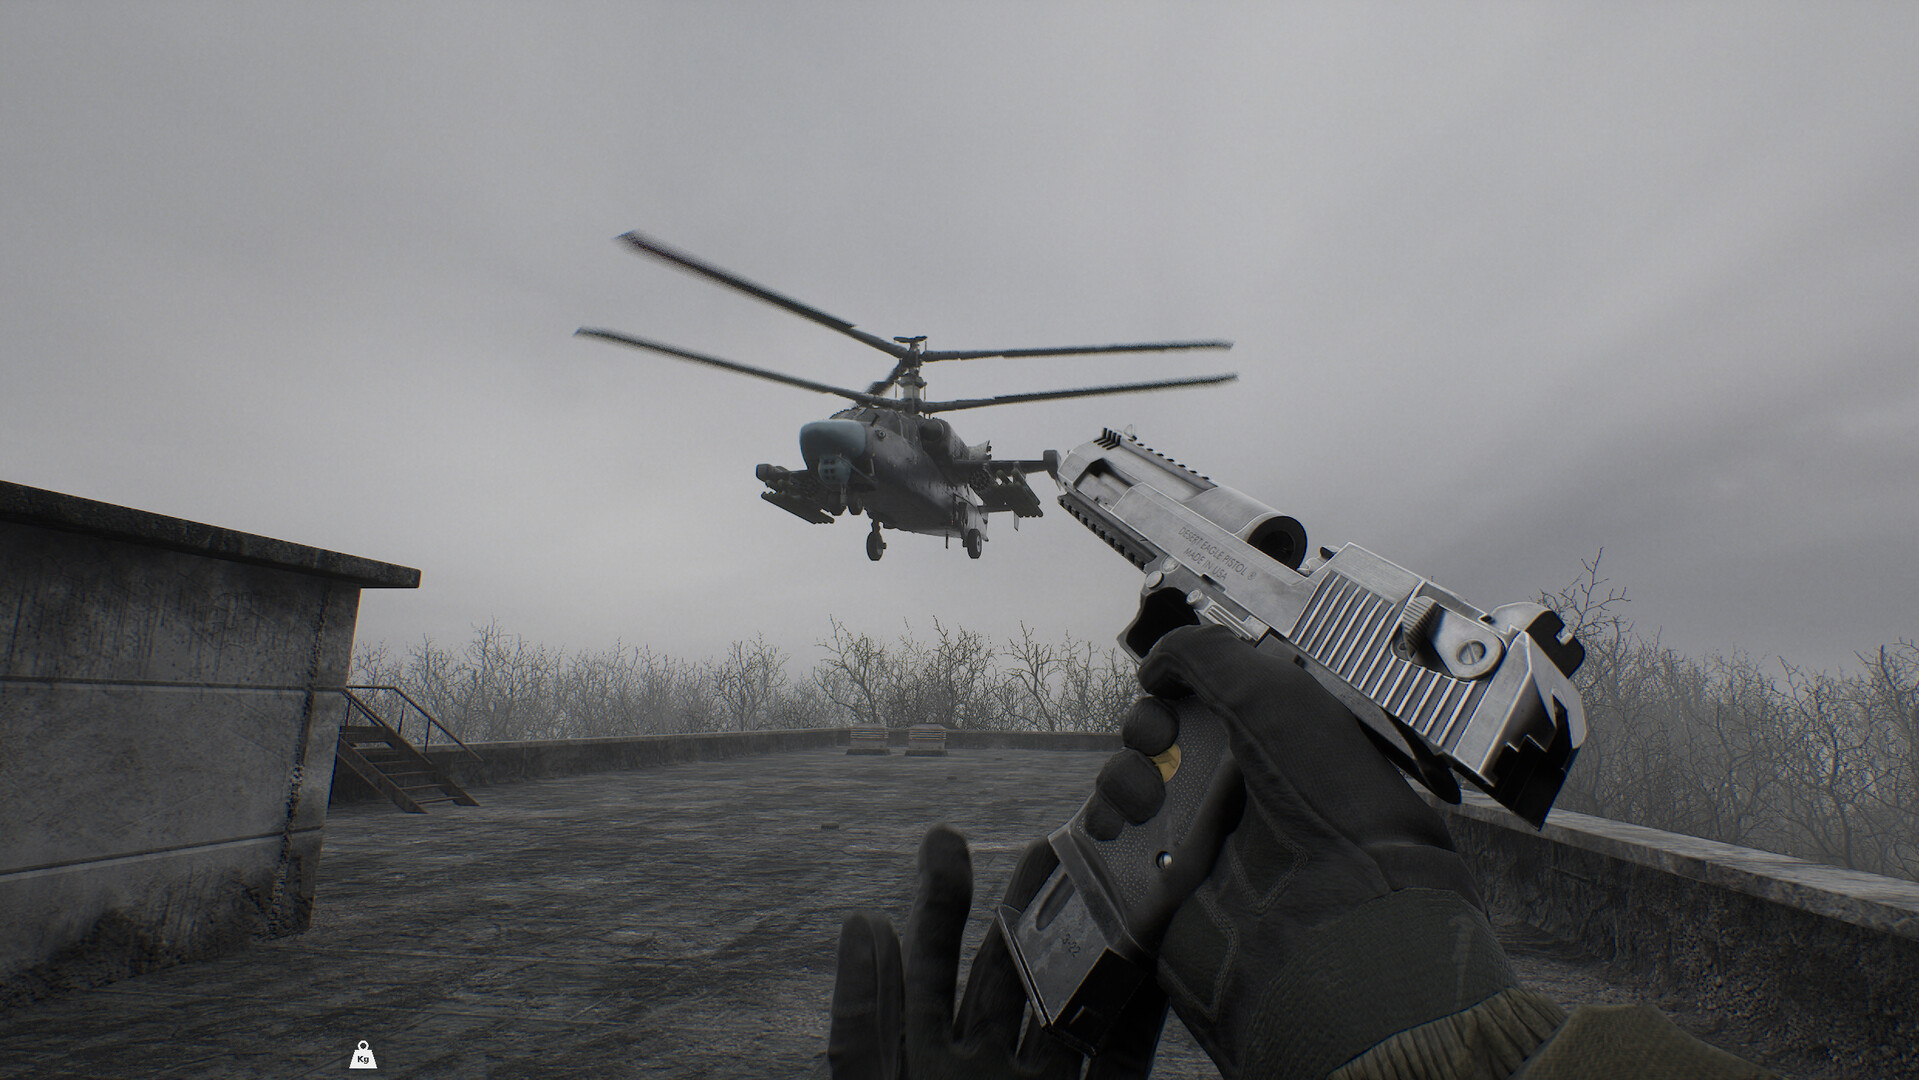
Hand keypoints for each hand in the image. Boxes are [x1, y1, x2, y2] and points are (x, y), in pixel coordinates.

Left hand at [825, 825, 1168, 1079]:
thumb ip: (868, 1024)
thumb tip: (864, 922)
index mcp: (925, 1067)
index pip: (927, 971)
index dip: (936, 904)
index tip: (945, 837)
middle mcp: (984, 1076)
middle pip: (1007, 976)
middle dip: (1027, 906)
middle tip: (1051, 837)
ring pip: (1072, 1006)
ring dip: (1093, 945)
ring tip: (1110, 877)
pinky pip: (1123, 1056)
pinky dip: (1142, 1010)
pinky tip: (1156, 959)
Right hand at [1089, 625, 1533, 1078]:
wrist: (1335, 909)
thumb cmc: (1326, 799)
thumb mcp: (1273, 692)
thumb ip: (1204, 655)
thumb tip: (1155, 664)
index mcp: (1275, 736)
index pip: (1204, 697)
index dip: (1177, 686)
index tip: (1168, 689)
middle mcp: (1242, 784)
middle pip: (1160, 737)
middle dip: (1146, 730)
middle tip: (1158, 741)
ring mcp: (1205, 836)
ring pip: (1131, 786)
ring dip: (1123, 778)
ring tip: (1146, 799)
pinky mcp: (1171, 885)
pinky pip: (1118, 844)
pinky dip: (1109, 827)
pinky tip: (1129, 828)